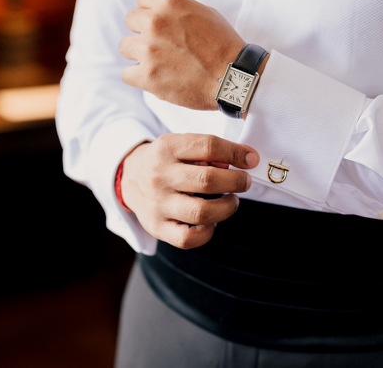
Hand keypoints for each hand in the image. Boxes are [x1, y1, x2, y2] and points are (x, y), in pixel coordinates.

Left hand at [120, 0, 245, 109]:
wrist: (234, 77)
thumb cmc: (224, 45)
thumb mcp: (204, 12)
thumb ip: (176, 7)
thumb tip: (155, 2)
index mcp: (170, 2)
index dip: (151, 10)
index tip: (161, 22)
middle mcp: (156, 22)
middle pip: (131, 20)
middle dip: (143, 30)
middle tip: (162, 43)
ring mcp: (149, 49)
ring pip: (125, 46)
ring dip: (139, 53)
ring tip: (159, 61)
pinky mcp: (147, 76)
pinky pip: (126, 73)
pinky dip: (139, 76)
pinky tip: (155, 77)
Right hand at [120, 133, 259, 248]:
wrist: (131, 179)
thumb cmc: (166, 162)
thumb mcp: (181, 144)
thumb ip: (208, 150)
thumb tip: (239, 161)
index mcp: (166, 148)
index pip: (208, 146)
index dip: (236, 152)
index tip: (251, 159)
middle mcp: (158, 176)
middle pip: (207, 180)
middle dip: (236, 181)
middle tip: (244, 182)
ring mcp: (156, 204)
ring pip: (202, 212)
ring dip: (227, 207)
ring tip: (232, 200)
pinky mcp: (157, 227)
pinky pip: (188, 239)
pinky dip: (207, 232)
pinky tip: (212, 221)